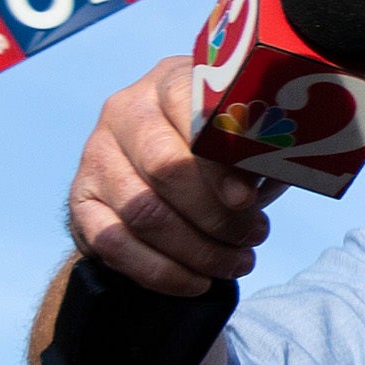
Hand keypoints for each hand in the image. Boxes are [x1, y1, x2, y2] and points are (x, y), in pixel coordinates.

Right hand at [67, 52, 268, 296]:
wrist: (154, 182)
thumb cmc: (214, 155)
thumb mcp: (240, 141)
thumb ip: (255, 148)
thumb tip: (284, 162)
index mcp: (168, 81)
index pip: (189, 112)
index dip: (220, 160)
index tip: (248, 198)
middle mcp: (124, 112)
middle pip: (165, 168)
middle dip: (216, 214)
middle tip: (253, 237)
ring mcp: (96, 157)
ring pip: (143, 213)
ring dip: (197, 249)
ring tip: (237, 263)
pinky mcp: (81, 202)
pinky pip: (115, 245)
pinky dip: (162, 273)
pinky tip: (198, 282)